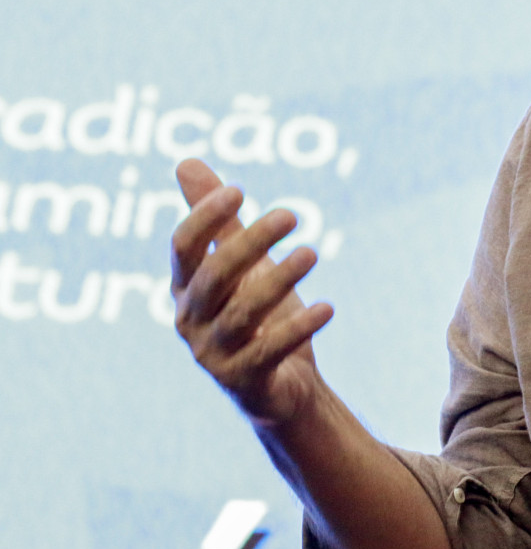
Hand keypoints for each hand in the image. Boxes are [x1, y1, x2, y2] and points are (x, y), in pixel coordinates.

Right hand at [171, 158, 333, 426]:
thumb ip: (218, 221)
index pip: (183, 248)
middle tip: (292, 213)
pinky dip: (298, 329)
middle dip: (249, 244)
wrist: (280, 387)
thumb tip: (185, 162)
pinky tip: (329, 308)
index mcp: (187, 288)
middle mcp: (191, 320)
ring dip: (279, 280)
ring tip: (312, 252)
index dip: (204, 218)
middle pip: (214, 277)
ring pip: (243, 314)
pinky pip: (269, 352)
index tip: (239, 190)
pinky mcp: (244, 380)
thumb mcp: (240, 265)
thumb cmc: (258, 316)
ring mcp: (214, 354)